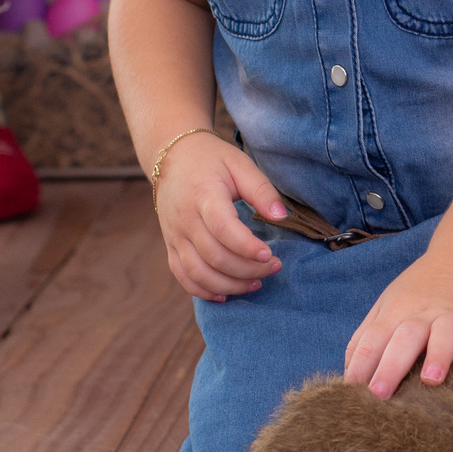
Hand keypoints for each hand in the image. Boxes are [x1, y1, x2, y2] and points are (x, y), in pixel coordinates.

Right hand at [155, 134, 287, 301]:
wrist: (172, 157)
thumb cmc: (212, 160)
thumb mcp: (240, 164)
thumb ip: (261, 190)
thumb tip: (282, 216)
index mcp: (203, 195)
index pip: (223, 228)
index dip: (247, 247)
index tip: (270, 254)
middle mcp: (185, 219)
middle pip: (214, 256)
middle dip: (247, 269)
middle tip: (273, 267)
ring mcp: (174, 235)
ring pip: (198, 272)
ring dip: (229, 285)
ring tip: (256, 283)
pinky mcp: (170, 245)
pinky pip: (183, 276)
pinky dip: (203, 291)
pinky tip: (226, 294)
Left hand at [343, 253, 452, 398]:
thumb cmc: (417, 294)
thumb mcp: (385, 308)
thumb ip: (365, 341)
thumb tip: (347, 379)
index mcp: (394, 315)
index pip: (372, 341)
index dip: (360, 367)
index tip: (351, 395)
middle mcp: (422, 316)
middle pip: (404, 339)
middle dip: (391, 366)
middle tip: (379, 394)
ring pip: (445, 334)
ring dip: (438, 355)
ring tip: (431, 379)